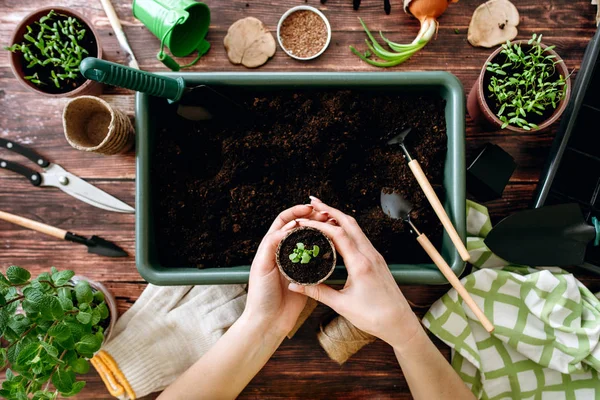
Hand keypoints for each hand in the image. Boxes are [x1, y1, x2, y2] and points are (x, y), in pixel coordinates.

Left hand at [242, 204, 329, 336]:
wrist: (268, 322)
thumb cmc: (260, 295)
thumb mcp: (262, 266)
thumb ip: (272, 245)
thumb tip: (289, 227)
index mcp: (271, 246)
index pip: (284, 221)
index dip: (296, 211)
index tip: (309, 208)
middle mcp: (284, 252)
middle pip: (300, 228)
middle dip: (312, 218)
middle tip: (326, 215)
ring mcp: (296, 263)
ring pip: (310, 241)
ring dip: (321, 231)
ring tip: (332, 225)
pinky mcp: (307, 276)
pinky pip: (318, 259)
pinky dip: (325, 250)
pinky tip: (334, 246)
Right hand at [287, 198, 422, 350]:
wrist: (400, 323)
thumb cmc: (374, 317)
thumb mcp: (341, 305)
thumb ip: (317, 292)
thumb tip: (295, 285)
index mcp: (360, 263)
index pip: (338, 234)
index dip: (319, 224)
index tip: (303, 221)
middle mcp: (370, 254)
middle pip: (349, 222)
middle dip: (330, 210)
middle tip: (313, 202)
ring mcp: (375, 256)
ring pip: (356, 228)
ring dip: (339, 217)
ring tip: (322, 212)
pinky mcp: (377, 260)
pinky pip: (361, 237)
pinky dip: (347, 228)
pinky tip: (338, 232)